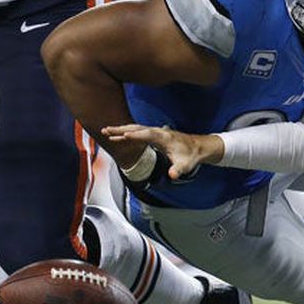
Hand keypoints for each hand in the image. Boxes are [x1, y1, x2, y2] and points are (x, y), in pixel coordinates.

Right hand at [103, 124, 221, 179]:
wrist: (197, 147)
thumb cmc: (190, 155)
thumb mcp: (185, 165)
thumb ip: (178, 170)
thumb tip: (172, 175)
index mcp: (164, 137)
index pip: (147, 135)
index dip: (135, 135)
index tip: (123, 135)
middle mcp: (158, 131)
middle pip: (137, 128)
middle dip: (122, 129)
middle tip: (106, 130)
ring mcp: (156, 131)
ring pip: (136, 128)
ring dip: (121, 128)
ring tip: (106, 131)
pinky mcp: (154, 133)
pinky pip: (138, 130)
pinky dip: (127, 130)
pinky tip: (118, 133)